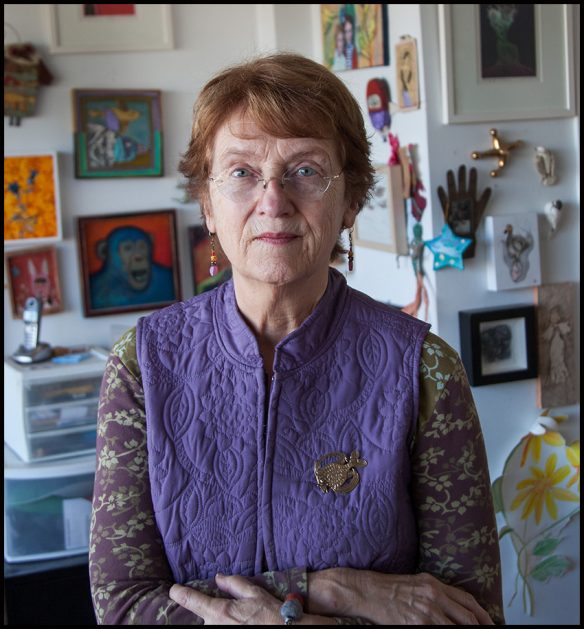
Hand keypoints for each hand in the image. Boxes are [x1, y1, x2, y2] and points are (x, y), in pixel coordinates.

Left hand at [169, 574, 332, 624]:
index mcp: (220, 611)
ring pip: (211, 624)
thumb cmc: (270, 613)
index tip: (173, 589)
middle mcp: (215, 627)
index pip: (192, 600)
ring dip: (218, 619)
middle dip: (212, 609)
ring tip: (239, 618)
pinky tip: (238, 622)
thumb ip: (233, 583)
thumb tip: (218, 578)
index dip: (179, 593)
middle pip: (204, 615)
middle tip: (232, 608)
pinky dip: (221, 624)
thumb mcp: (253, 592)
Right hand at [308, 568, 493, 624]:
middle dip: (481, 627)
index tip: (491, 624)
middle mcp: (434, 596)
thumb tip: (455, 609)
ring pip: (456, 628)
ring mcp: (426, 611)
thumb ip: (436, 594)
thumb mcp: (417, 584)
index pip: (468, 601)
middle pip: (468, 617)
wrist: (368, 591)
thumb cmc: (390, 589)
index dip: (483, 615)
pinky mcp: (417, 624)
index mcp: (435, 584)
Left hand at [437, 165, 490, 237]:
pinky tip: (439, 187)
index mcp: (470, 197)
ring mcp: (452, 201)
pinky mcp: (446, 206)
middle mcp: (461, 197)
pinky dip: (440, 193)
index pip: (472, 183)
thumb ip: (485, 198)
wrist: (462, 232)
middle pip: (461, 182)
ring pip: (451, 187)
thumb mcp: (481, 209)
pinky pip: (442, 198)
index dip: (472, 175)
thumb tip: (488, 189)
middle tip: (461, 167)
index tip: (472, 169)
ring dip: (450, 179)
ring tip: (449, 172)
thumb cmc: (472, 221)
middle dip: (461, 173)